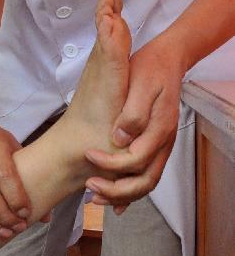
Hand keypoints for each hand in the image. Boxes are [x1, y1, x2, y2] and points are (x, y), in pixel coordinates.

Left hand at [85, 36, 183, 210]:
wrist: (166, 60)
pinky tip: (114, 196)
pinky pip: (147, 174)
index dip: (111, 163)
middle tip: (89, 186)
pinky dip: (130, 188)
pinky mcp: (155, 144)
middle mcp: (163, 142)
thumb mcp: (140, 84)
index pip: (136, 159)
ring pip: (146, 182)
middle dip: (116, 190)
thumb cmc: (150, 68)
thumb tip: (119, 138)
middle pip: (144, 180)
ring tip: (96, 195)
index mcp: (159, 128)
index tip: (88, 155)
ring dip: (122, 194)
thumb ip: (132, 114)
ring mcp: (161, 145)